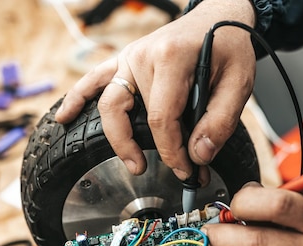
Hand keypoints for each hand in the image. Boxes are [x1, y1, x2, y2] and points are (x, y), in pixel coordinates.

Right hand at [55, 0, 256, 182]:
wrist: (219, 17)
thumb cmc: (229, 47)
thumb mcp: (239, 83)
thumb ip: (220, 121)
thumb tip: (199, 155)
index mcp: (171, 59)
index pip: (161, 119)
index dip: (172, 153)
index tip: (187, 171)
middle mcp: (142, 57)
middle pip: (130, 114)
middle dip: (144, 150)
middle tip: (166, 172)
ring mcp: (129, 58)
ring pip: (108, 104)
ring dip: (115, 137)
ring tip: (133, 163)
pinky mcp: (124, 61)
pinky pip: (94, 80)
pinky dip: (77, 99)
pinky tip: (64, 117)